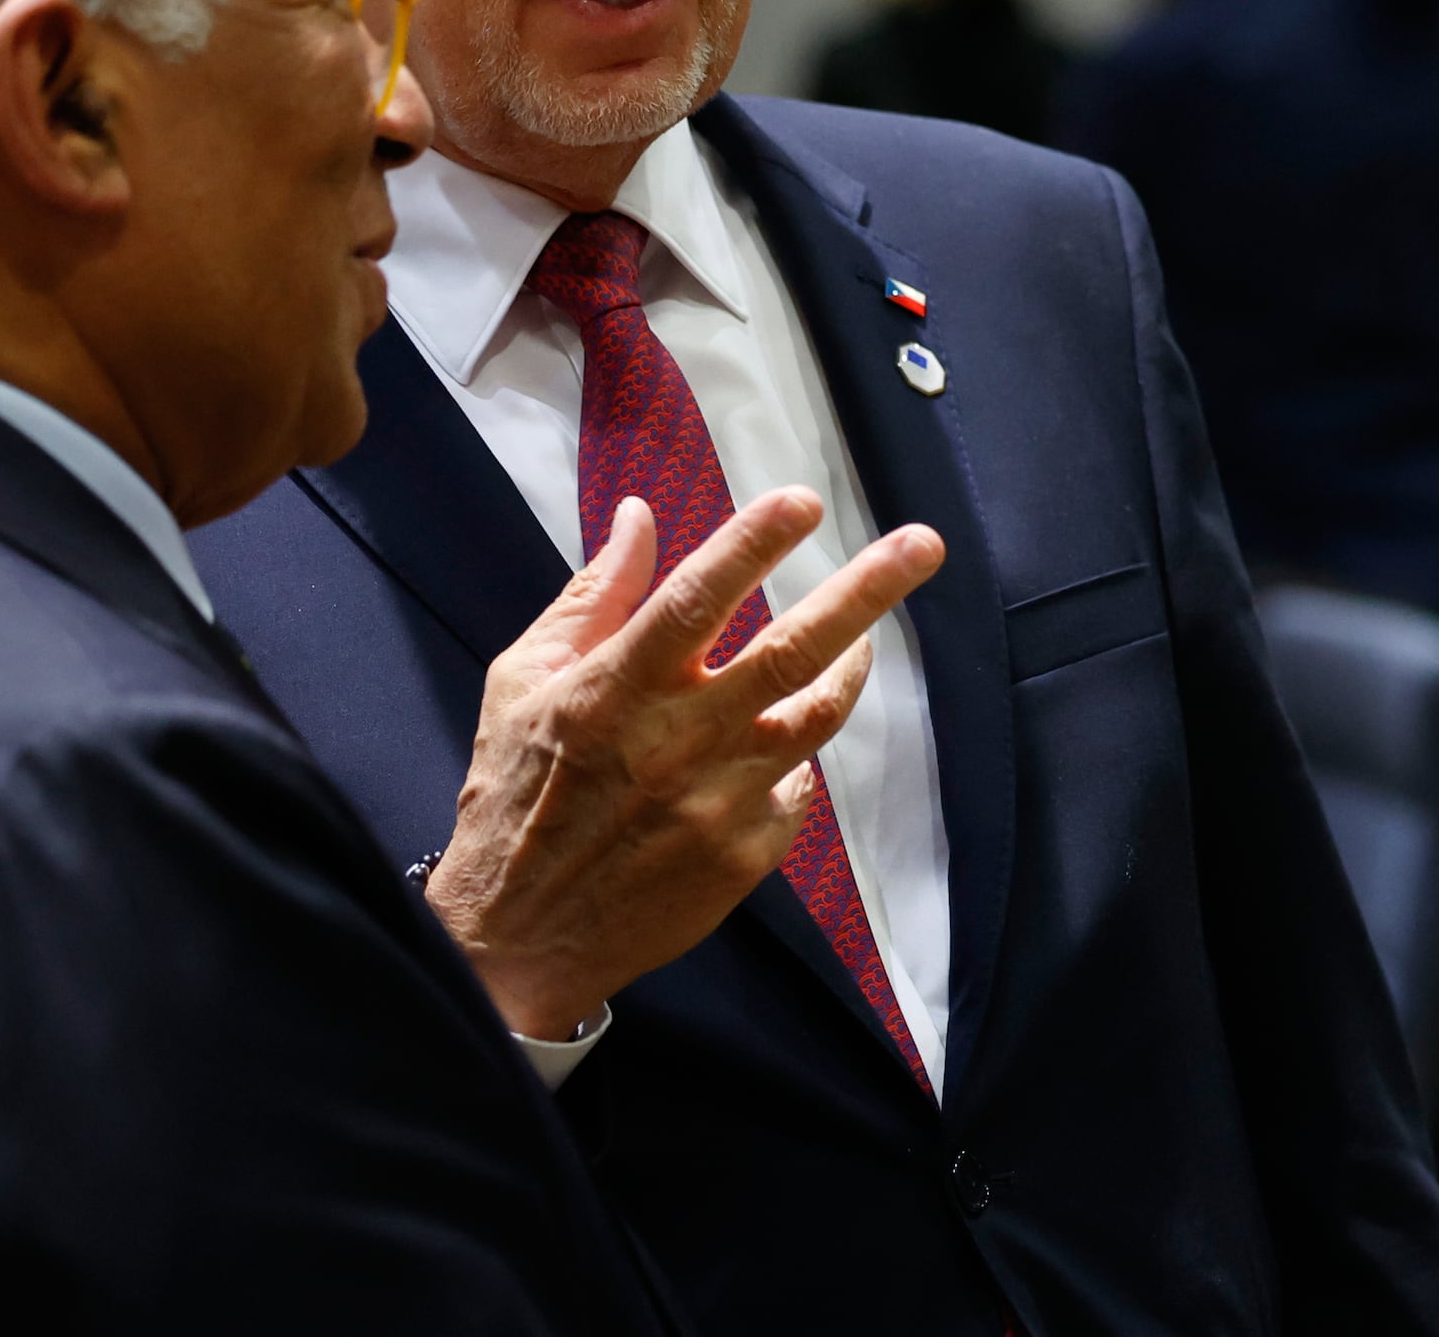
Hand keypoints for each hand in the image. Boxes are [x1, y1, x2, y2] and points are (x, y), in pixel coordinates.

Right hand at [427, 490, 944, 1038]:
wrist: (520, 936)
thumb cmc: (516, 794)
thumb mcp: (524, 681)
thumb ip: (592, 597)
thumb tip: (639, 515)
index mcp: (613, 689)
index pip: (697, 599)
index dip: (754, 544)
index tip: (805, 501)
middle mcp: (677, 742)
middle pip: (792, 653)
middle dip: (865, 593)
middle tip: (923, 545)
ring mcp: (720, 802)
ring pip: (817, 717)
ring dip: (854, 665)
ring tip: (868, 635)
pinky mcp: (747, 853)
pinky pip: (795, 785)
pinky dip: (792, 755)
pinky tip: (769, 748)